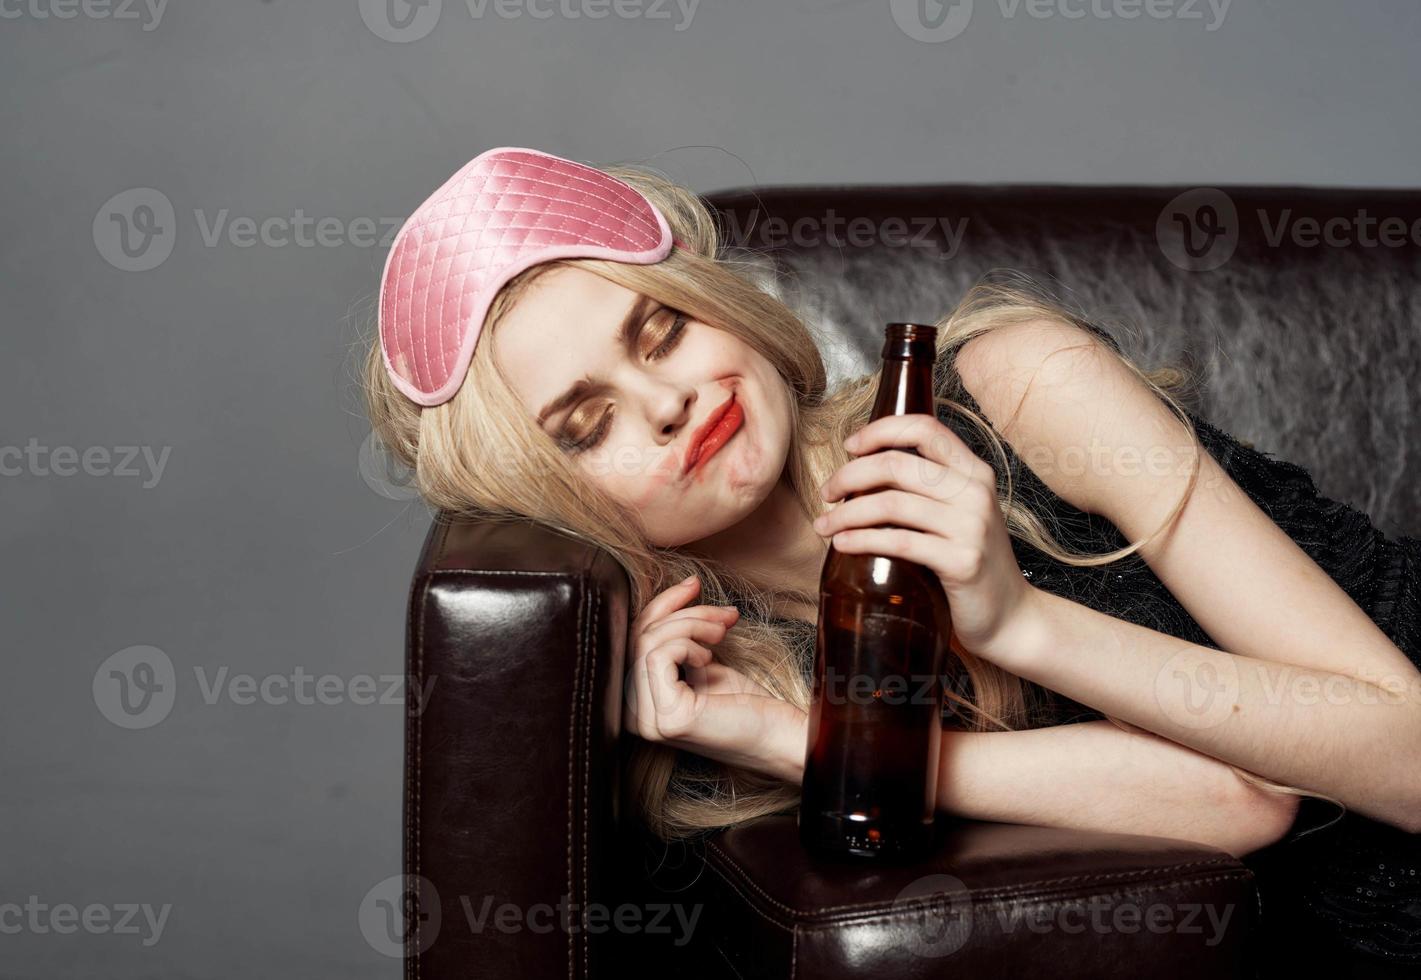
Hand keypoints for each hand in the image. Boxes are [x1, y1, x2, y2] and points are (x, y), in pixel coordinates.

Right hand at [624, 575, 807, 782]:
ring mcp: (649, 721)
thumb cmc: (745, 703)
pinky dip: (688, 643)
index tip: (694, 585)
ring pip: (649, 642)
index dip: (662, 606)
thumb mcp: (701, 661)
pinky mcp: (669, 719)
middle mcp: (634, 717)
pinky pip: (659, 656)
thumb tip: (683, 587)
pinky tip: (710, 656)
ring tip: (722, 632)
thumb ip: (678, 636)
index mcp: (637, 704)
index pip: (632, 641)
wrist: (779, 736)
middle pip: (639, 638)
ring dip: (692, 624)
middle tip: (723, 614)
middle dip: (683, 612)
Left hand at [813, 413, 1041, 666]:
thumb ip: (928, 489)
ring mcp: (972, 526)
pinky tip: (841, 544)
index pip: (924, 428)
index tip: (849, 447)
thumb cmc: (970, 563)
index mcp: (974, 472)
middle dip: (849, 475)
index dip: (880, 431)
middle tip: (827, 493)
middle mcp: (976, 492)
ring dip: (846, 513)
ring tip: (823, 526)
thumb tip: (862, 472)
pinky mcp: (962, 561)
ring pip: (891, 503)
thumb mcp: (960, 514)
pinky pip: (899, 542)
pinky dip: (861, 540)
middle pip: (896, 464)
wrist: (1010, 616)